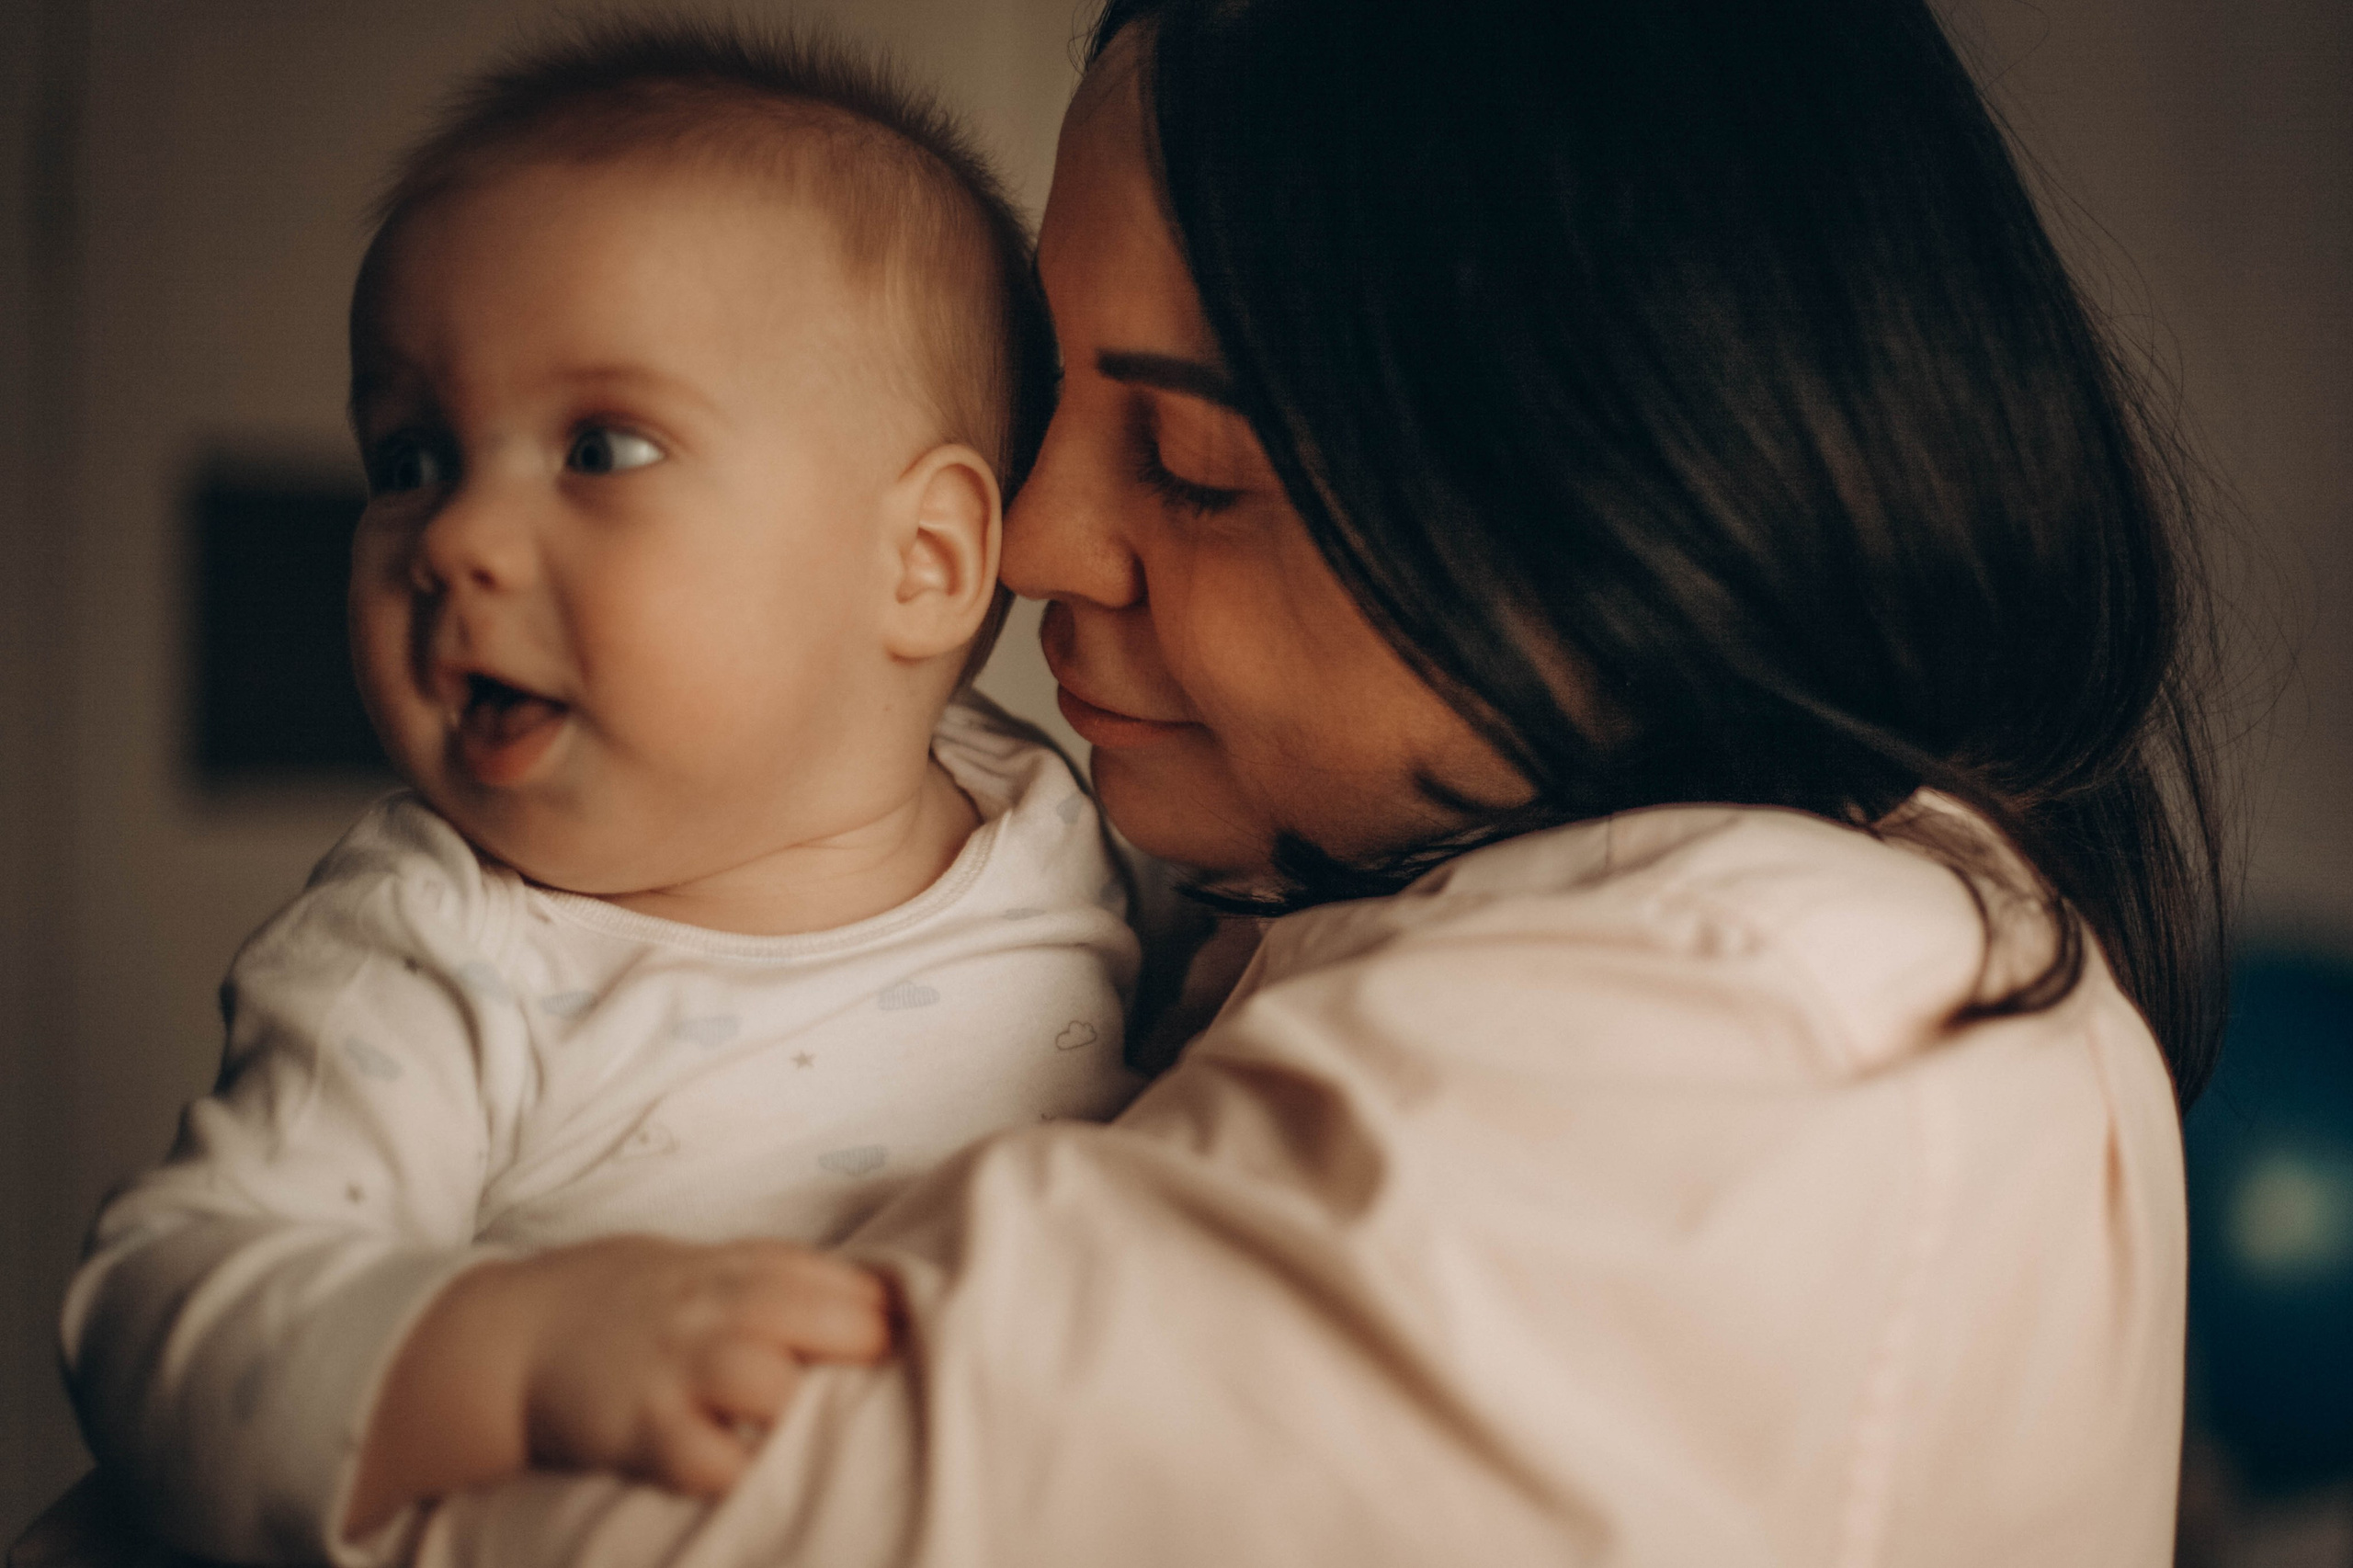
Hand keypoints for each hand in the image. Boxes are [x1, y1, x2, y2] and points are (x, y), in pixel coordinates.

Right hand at [346, 1236, 891, 1537]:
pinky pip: (705, 1460)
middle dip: (867, 1350)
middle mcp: (711, 1310)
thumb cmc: (638, 1305)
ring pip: (768, 1383)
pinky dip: (739, 1473)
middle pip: (819, 1319)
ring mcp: (673, 1369)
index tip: (922, 1337)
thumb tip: (885, 1301)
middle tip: (890, 1385)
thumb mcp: (710, 1267)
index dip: (890, 1312)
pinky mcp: (638, 1429)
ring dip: (804, 1408)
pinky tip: (756, 1477)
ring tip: (824, 1434)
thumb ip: (786, 1280)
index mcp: (740, 1268)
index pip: (843, 1279)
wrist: (513, 1334)